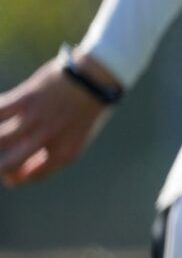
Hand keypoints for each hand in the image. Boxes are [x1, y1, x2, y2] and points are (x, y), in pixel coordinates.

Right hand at [0, 51, 120, 185]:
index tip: (9, 174)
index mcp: (65, 153)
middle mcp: (49, 139)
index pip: (33, 176)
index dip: (16, 178)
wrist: (96, 79)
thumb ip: (45, 159)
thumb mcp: (72, 141)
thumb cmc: (80, 112)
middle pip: (8, 165)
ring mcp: (37, 119)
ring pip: (0, 139)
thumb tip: (13, 178)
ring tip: (1, 138)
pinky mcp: (27, 99)